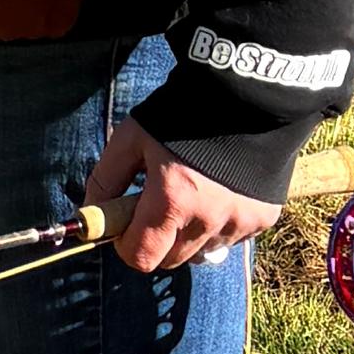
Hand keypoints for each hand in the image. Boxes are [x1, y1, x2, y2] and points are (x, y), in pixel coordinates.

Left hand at [86, 112, 281, 276]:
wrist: (249, 93)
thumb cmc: (182, 113)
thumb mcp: (132, 137)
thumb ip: (106, 179)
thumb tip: (90, 214)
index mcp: (172, 200)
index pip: (141, 258)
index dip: (126, 245)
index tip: (125, 225)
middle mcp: (208, 219)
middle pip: (171, 260)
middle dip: (156, 240)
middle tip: (156, 205)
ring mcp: (240, 221)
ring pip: (202, 251)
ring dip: (189, 233)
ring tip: (191, 193)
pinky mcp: (263, 218)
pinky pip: (232, 239)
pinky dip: (219, 225)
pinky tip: (219, 191)